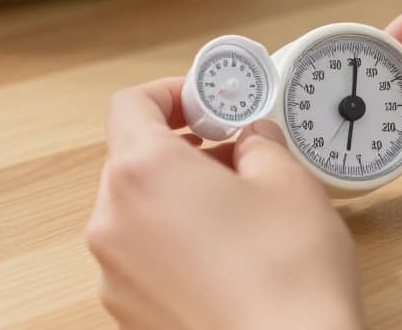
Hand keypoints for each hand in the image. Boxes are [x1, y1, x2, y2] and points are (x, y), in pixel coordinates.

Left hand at [86, 79, 361, 328]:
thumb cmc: (287, 276)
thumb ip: (260, 144)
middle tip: (234, 153)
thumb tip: (251, 140)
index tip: (205, 102)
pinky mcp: (128, 313)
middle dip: (181, 149)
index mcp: (143, 172)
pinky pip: (144, 259)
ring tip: (239, 211)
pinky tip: (228, 257)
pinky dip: (175, 244)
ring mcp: (115, 274)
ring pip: (137, 213)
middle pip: (131, 161)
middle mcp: (113, 222)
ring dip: (179, 199)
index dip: (170, 94)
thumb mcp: (288, 181)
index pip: (130, 105)